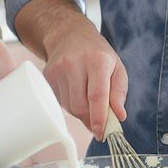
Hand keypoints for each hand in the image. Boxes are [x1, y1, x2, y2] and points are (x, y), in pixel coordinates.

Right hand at [42, 24, 127, 140]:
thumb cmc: (97, 52)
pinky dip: (70, 104)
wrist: (69, 34)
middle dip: (90, 119)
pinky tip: (75, 91)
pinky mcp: (48, 75)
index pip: (97, 96)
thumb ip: (119, 92)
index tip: (101, 133)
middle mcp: (75, 64)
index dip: (99, 119)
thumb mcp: (116, 67)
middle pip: (81, 106)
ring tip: (87, 99)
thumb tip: (119, 116)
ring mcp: (58, 69)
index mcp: (97, 61)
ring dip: (81, 112)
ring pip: (69, 107)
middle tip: (98, 121)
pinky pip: (60, 101)